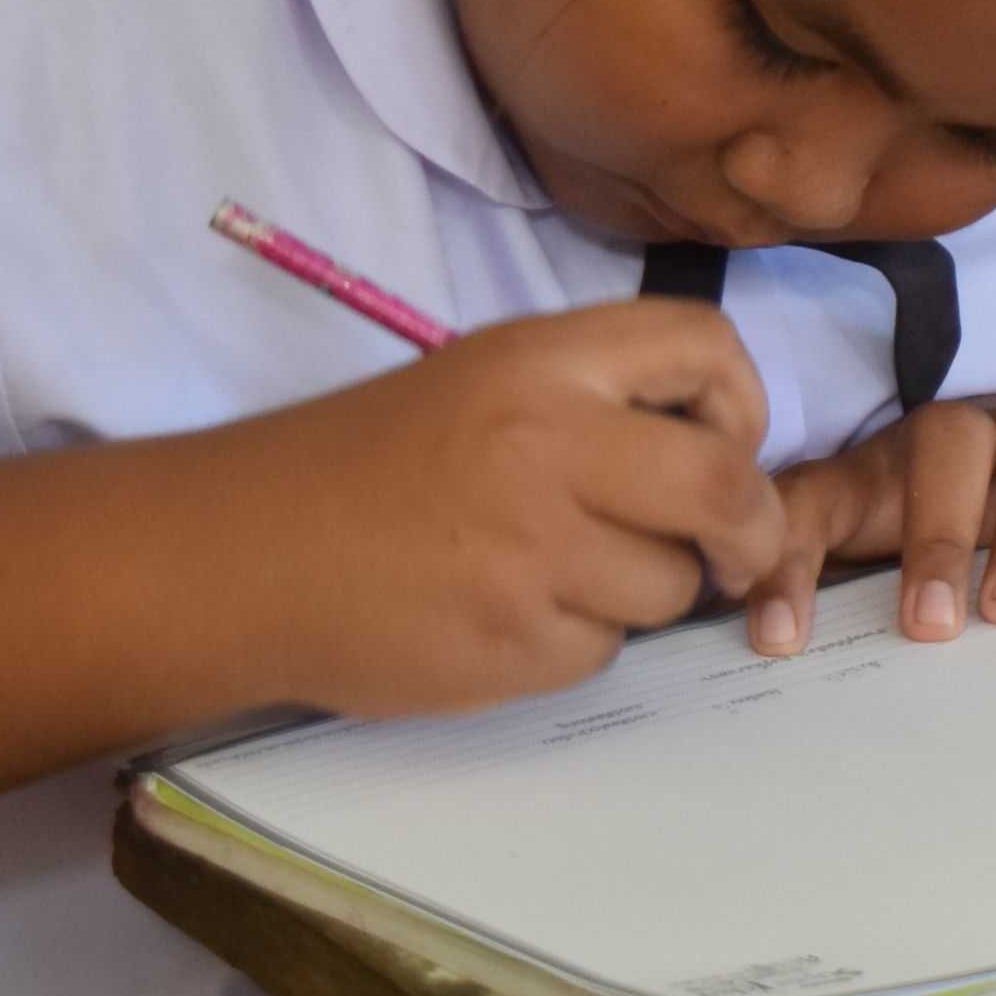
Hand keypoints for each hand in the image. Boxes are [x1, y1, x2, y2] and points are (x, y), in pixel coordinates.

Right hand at [235, 302, 784, 716]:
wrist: (242, 555)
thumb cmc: (369, 462)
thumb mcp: (485, 380)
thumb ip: (601, 401)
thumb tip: (727, 460)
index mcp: (542, 361)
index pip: (706, 347)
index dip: (742, 403)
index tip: (725, 446)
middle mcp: (548, 445)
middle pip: (727, 487)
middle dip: (753, 530)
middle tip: (734, 550)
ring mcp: (533, 552)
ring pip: (672, 585)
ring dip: (645, 590)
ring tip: (558, 572)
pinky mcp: (514, 643)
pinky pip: (604, 648)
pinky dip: (577, 640)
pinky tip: (507, 615)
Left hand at [748, 398, 995, 649]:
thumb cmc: (952, 537)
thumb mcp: (881, 557)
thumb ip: (825, 584)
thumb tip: (765, 642)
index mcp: (885, 467)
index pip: (820, 494)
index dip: (791, 560)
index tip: (782, 642)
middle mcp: (969, 436)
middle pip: (949, 442)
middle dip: (937, 533)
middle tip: (930, 624)